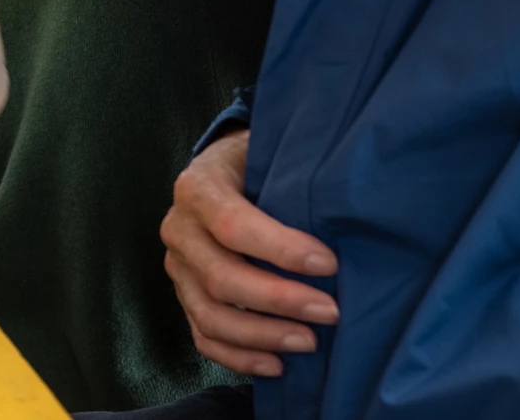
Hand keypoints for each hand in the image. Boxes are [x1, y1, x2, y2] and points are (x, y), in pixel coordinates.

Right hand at [161, 129, 339, 376]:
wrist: (219, 171)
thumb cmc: (253, 165)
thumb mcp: (264, 154)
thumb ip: (289, 177)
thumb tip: (342, 210)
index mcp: (197, 187)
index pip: (232, 224)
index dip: (280, 249)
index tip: (328, 263)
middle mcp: (178, 228)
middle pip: (220, 277)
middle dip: (279, 300)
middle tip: (330, 312)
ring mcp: (177, 267)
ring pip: (210, 314)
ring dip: (262, 335)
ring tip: (310, 341)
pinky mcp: (183, 295)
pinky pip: (203, 336)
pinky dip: (239, 358)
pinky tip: (277, 364)